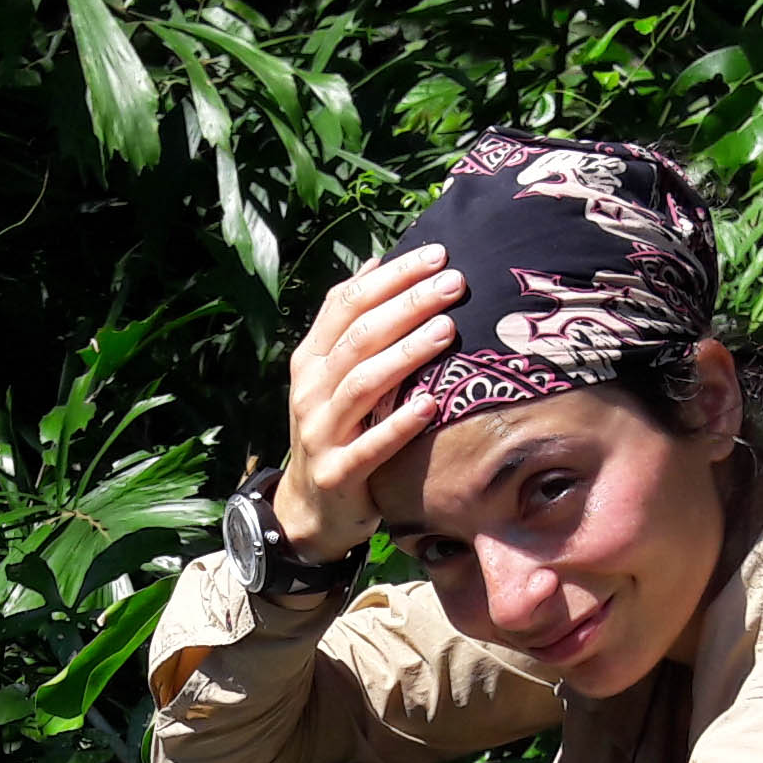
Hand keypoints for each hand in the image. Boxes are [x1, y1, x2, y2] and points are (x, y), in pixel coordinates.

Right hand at [273, 244, 465, 564]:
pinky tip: (431, 405)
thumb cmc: (336, 430)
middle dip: (408, 304)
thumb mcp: (332, 376)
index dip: (392, 276)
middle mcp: (310, 390)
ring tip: (447, 329)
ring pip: (362, 383)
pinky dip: (399, 424)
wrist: (309, 508)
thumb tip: (377, 264)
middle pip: (359, 336)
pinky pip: (370, 446)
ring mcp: (320, 431)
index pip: (346, 303)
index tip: (437, 254)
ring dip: (406, 353)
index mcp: (310, 359)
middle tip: (454, 283)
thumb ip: (349, 325)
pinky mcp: (337, 472)